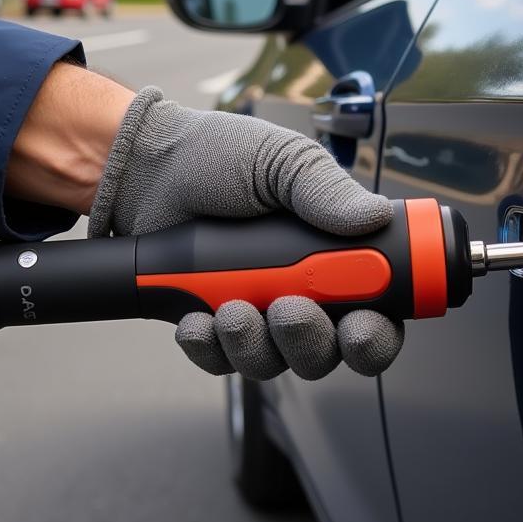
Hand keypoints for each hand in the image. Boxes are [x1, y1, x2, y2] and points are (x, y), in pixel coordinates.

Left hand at [88, 87, 403, 379]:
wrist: (146, 168)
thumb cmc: (219, 157)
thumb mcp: (282, 162)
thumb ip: (327, 190)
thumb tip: (374, 216)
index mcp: (334, 258)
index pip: (375, 317)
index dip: (374, 336)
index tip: (359, 328)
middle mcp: (303, 295)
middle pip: (326, 354)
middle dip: (310, 343)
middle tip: (288, 311)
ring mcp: (257, 315)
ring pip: (273, 364)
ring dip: (255, 345)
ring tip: (231, 308)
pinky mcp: (213, 327)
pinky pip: (220, 361)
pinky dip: (209, 347)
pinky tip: (197, 318)